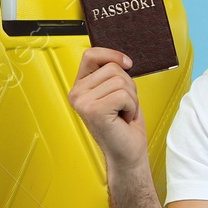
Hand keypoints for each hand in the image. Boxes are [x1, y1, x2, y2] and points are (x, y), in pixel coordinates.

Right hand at [69, 47, 147, 171]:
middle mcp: (76, 94)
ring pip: (120, 81)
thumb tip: (121, 59)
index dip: (112, 55)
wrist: (128, 152)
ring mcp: (83, 102)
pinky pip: (123, 94)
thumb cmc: (124, 125)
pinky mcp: (93, 110)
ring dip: (130, 98)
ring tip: (122, 113)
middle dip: (128, 86)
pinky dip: (131, 107)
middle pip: (112, 68)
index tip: (127, 64)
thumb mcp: (117, 92)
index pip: (91, 55)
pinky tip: (123, 118)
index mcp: (80, 86)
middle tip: (123, 106)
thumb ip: (113, 74)